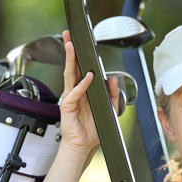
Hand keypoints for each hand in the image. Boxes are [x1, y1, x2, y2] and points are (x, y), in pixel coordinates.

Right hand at [58, 30, 118, 158]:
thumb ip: (112, 94)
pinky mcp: (67, 106)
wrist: (85, 146)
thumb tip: (113, 79)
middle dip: (70, 50)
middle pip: (72, 66)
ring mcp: (70, 97)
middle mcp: (75, 91)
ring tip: (71, 46)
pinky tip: (88, 76)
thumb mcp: (109, 109)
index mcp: (84, 90)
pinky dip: (82, 84)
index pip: (81, 68)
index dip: (80, 55)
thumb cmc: (93, 129)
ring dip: (70, 59)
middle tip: (68, 36)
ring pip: (69, 74)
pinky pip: (75, 92)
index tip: (81, 42)